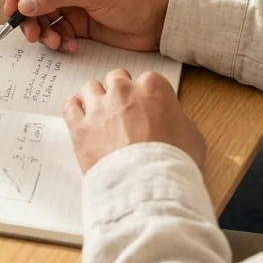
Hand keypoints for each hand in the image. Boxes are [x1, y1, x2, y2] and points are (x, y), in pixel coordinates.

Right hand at [5, 0, 168, 53]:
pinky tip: (71, 46)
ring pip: (41, 18)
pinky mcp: (77, 24)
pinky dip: (58, 41)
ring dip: (43, 33)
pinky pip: (56, 32)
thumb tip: (24, 3)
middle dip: (28, 18)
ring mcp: (71, 4)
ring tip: (56, 43)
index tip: (13, 11)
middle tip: (33, 36)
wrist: (159, 22)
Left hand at [64, 69, 206, 173]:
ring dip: (96, 98)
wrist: (147, 184)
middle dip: (120, 92)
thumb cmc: (174, 161)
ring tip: (101, 115)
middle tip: (125, 112)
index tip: (147, 108)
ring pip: (91, 88)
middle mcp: (123, 90)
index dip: (147, 96)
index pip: (147, 80)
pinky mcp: (80, 127)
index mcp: (153, 87)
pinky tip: (79, 117)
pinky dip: (74, 109)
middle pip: (117, 78)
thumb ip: (177, 119)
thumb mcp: (192, 135)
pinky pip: (70, 107)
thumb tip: (170, 121)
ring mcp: (98, 107)